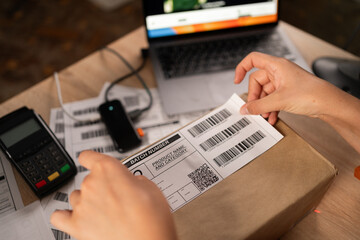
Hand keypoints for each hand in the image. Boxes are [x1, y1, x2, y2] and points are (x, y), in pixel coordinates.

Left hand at [51, 151, 176, 239]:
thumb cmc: (151, 218)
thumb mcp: (150, 187)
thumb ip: (133, 179)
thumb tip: (130, 182)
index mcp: (108, 169)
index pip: (88, 156)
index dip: (91, 160)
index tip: (92, 161)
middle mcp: (91, 184)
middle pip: (87, 179)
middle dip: (100, 187)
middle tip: (115, 197)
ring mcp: (82, 205)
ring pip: (76, 197)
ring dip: (86, 201)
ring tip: (102, 211)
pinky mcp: (76, 226)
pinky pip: (58, 217)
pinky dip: (65, 216)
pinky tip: (75, 217)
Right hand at [234, 52, 336, 124]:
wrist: (329, 104)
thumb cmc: (310, 94)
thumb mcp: (279, 101)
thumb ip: (258, 106)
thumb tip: (244, 109)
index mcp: (276, 65)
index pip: (253, 59)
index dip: (241, 68)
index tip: (236, 81)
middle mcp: (279, 71)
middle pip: (257, 81)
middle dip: (254, 96)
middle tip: (254, 109)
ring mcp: (284, 82)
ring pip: (265, 92)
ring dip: (263, 105)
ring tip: (264, 116)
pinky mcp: (288, 92)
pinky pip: (273, 99)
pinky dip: (270, 108)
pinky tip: (272, 118)